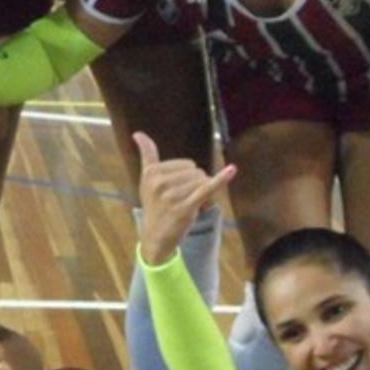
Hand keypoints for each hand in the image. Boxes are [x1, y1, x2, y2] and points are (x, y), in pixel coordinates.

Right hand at [134, 130, 235, 264]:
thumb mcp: (147, 178)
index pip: (187, 164)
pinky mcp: (185, 208)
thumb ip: (146, 154)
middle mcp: (159, 183)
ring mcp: (172, 196)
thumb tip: (137, 133)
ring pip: (202, 182)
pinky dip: (221, 179)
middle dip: (194, 185)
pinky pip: (207, 189)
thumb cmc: (154, 204)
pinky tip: (232, 170)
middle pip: (196, 172)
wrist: (155, 236)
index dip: (186, 177)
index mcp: (152, 172)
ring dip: (200, 194)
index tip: (173, 191)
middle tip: (180, 200)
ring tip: (186, 205)